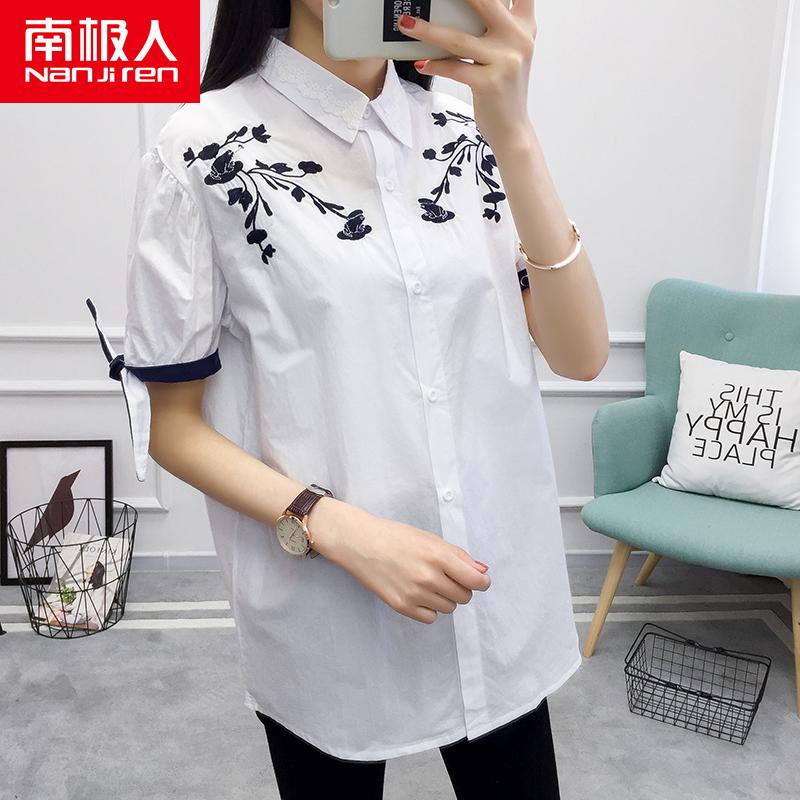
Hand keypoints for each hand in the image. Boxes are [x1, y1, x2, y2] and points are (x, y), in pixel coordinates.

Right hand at [309, 497, 491, 623]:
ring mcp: (414, 593)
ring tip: (428, 582)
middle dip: (461, 588)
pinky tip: (419, 593)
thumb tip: (483, 572)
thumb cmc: (396, 537)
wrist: (361, 543)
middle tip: (446, 576)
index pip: (475, 580)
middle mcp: (428, 576)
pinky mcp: (401, 606)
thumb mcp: (430, 539)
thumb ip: (459, 556)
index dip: (482, 582)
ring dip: (445, 598)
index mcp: (438, 555)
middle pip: (464, 596)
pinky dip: (430, 608)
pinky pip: (431, 617)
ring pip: (448, 608)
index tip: (480, 581)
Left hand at [397, 0, 536, 149]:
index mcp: (524, 25)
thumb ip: (496, 25)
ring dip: (428, 30)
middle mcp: (518, 38)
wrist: (512, 128)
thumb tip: (458, 7)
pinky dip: (435, 65)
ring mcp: (505, 61)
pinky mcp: (490, 84)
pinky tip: (421, 63)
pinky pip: (454, 68)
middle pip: (484, 2)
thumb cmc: (502, 87)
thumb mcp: (507, 50)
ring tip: (406, 23)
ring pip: (459, 38)